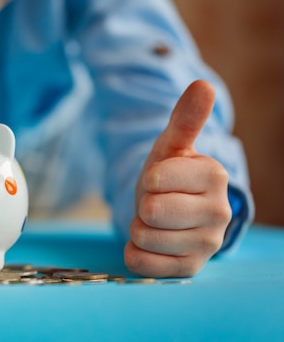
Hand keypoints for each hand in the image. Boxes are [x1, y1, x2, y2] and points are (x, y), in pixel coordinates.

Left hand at [124, 80, 231, 276]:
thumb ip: (185, 118)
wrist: (170, 209)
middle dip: (142, 205)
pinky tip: (151, 243)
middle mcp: (219, 212)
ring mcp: (207, 244)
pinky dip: (135, 253)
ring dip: (138, 228)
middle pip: (150, 211)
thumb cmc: (168, 175)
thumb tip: (203, 85)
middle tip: (156, 202)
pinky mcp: (190, 269)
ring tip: (155, 221)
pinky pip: (143, 264)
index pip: (155, 180)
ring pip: (143, 238)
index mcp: (214, 176)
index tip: (159, 179)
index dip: (148, 179)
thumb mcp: (171, 145)